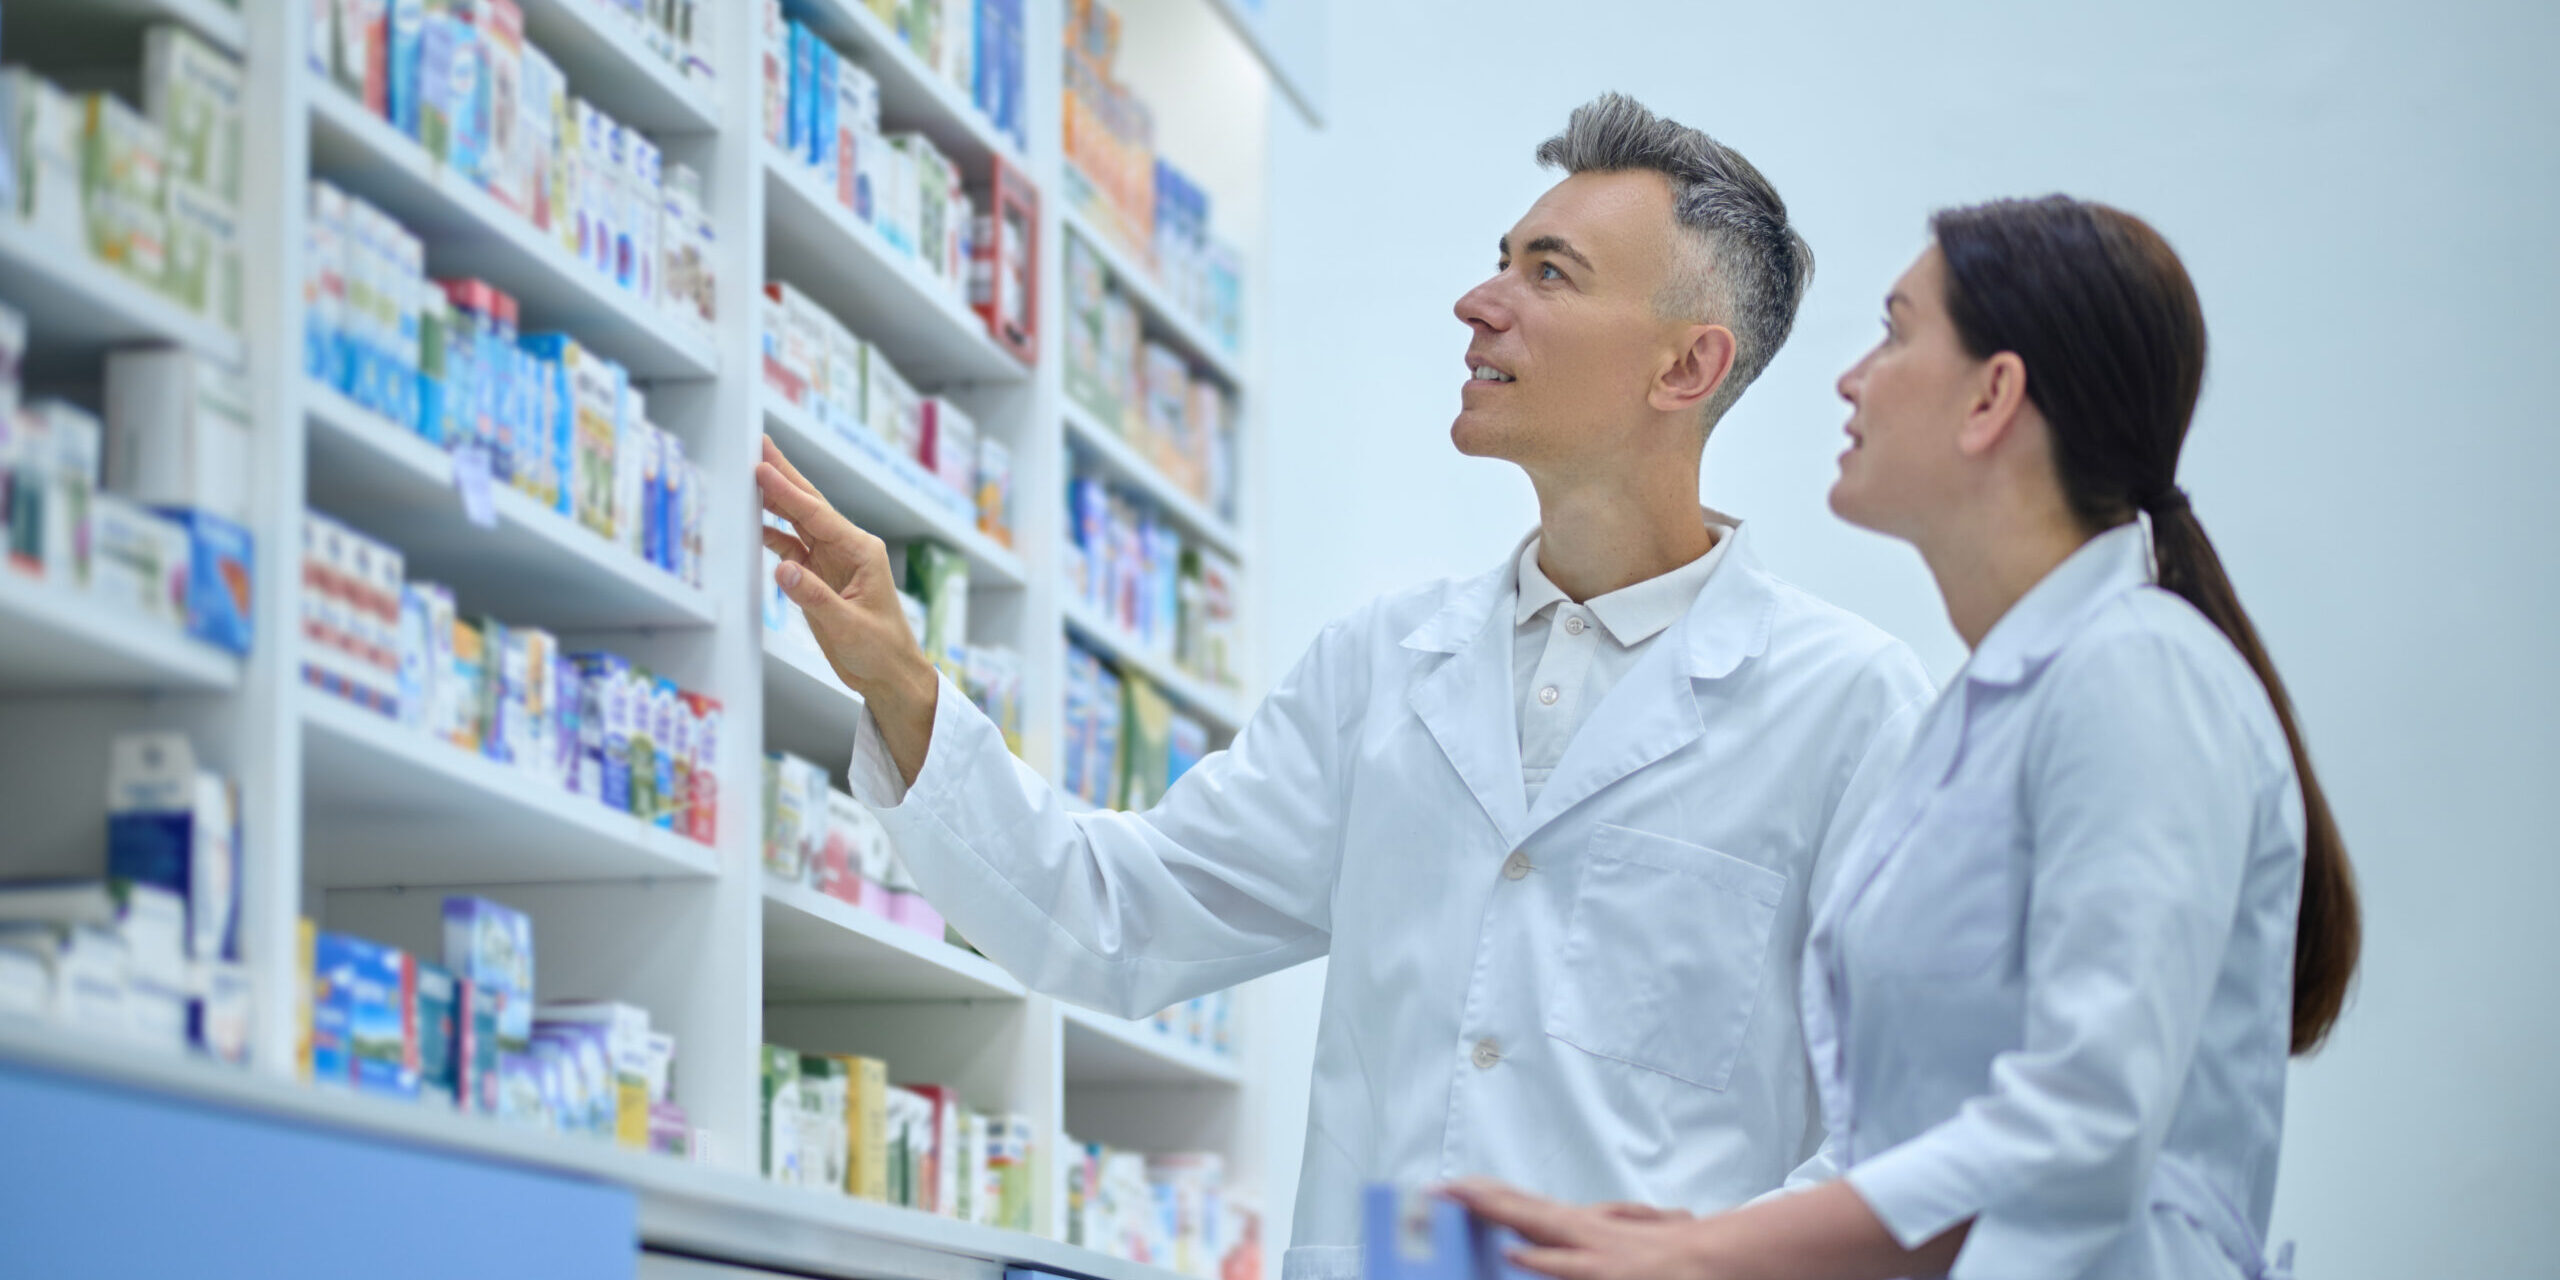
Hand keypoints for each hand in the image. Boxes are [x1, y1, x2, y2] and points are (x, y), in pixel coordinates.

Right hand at [756, 436, 938, 781]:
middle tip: (759, 444)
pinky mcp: (820, 577)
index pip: (817, 515)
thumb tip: (783, 568)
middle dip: (783, 475)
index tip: (762, 467)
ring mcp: (833, 560)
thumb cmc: (880, 650)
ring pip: (798, 523)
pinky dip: (772, 534)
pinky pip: (792, 548)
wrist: (890, 674)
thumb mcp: (848, 626)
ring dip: (774, 500)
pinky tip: (754, 521)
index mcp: (861, 550)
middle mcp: (847, 548)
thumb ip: (814, 597)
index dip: (787, 492)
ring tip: (750, 472)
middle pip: (809, 505)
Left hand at [1443, 1180, 1709, 1279]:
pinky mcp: (1606, 1273)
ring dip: (1500, 1213)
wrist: (1711, 1262)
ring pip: (1537, 1226)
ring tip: (1462, 1203)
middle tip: (1437, 1190)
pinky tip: (1515, 1254)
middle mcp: (1581, 1230)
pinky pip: (1568, 1267)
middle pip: (1520, 1207)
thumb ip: (1586, 1229)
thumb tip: (1534, 1242)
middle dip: (1478, 1198)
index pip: (1523, 1204)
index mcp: (1579, 1225)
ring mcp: (1592, 1250)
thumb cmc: (1662, 1255)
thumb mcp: (1622, 1233)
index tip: (1449, 1188)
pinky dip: (1542, 1260)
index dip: (1486, 1194)